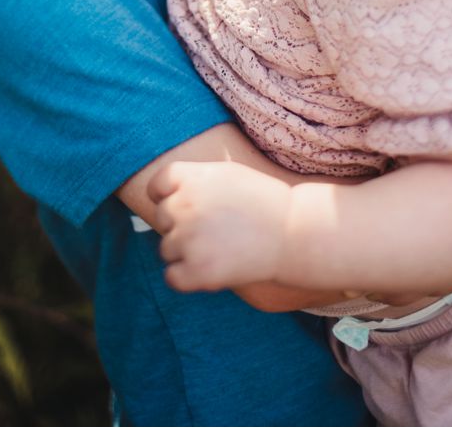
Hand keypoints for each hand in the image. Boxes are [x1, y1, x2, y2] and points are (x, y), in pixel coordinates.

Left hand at [145, 159, 293, 291]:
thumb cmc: (264, 202)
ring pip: (167, 249)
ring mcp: (188, 239)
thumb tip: (162, 195)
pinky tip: (209, 271)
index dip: (169, 198)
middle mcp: (182, 206)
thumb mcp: (224, 174)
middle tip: (216, 231)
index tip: (190, 207)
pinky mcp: (198, 271)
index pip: (156, 188)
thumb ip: (191, 181)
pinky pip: (172, 277)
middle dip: (182, 226)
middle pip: (162, 219)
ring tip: (220, 249)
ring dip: (186, 253)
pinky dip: (186, 278)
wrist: (295, 234)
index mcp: (188, 178)